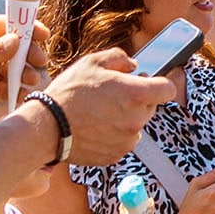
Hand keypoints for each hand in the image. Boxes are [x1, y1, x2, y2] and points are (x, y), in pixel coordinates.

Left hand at [0, 15, 34, 121]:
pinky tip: (21, 93)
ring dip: (26, 73)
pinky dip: (17, 90)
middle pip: (17, 47)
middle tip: (38, 61)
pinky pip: (10, 87)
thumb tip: (16, 41)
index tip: (42, 34)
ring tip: (29, 80)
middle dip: (29, 53)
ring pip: (16, 68)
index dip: (26, 28)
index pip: (8, 24)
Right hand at [44, 48, 174, 164]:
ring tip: (99, 113)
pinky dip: (114, 135)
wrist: (46, 127)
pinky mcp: (115, 155)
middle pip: (150, 107)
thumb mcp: (93, 62)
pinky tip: (95, 128)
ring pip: (136, 125)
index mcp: (136, 94)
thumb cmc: (69, 93)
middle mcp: (137, 119)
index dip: (159, 83)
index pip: (168, 89)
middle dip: (137, 100)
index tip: (147, 82)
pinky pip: (122, 141)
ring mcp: (127, 140)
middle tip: (112, 96)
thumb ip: (120, 58)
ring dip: (125, 118)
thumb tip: (133, 66)